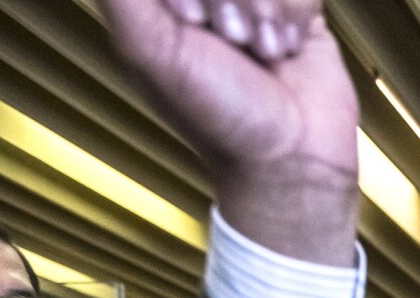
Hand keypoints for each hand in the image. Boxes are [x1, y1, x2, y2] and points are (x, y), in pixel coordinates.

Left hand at [98, 0, 357, 264]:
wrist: (290, 160)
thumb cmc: (219, 121)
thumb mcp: (150, 52)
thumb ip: (124, 0)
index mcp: (162, 7)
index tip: (196, 23)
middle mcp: (206, 3)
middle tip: (234, 41)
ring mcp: (253, 6)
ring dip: (267, 9)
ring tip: (264, 53)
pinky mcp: (295, 14)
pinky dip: (296, 15)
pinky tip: (286, 51)